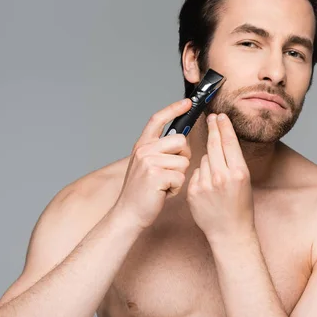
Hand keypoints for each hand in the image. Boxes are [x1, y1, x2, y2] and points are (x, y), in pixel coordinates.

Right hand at [112, 98, 192, 229]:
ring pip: (184, 161)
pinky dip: (176, 188)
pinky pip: (181, 176)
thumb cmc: (142, 191)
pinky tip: (164, 192)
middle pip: (180, 141)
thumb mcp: (146, 164)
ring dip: (179, 176)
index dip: (173, 109)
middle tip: (171, 171)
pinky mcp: (156, 175)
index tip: (187, 102)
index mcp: (142, 145)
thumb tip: (181, 137)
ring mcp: (148, 162)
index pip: (157, 119)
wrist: (129, 213)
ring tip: (165, 184)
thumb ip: (159, 150)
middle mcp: (144, 150)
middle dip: (183, 157)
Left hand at [186, 113, 254, 241]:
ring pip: (204, 158)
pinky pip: (196, 172)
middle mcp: (221, 177)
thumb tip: (221, 140)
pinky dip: (201, 174)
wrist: (230, 231)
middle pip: (214, 145)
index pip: (228, 142)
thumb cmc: (240, 206)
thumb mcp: (244, 180)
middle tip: (211, 118)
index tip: (220, 116)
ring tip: (217, 174)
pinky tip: (208, 186)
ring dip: (208, 159)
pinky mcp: (192, 191)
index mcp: (238, 173)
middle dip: (213, 129)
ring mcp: (205, 184)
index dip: (223, 126)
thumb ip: (232, 161)